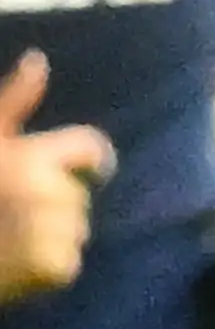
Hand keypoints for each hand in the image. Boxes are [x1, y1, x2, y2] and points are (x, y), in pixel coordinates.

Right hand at [0, 52, 114, 305]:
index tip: (87, 171)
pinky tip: (12, 268)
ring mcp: (51, 231)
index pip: (91, 148)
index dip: (90, 161)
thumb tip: (38, 58)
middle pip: (77, 194)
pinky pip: (67, 263)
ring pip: (75, 230)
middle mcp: (46, 191)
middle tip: (8, 217)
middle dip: (51, 204)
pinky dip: (46, 270)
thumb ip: (14, 101)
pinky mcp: (52, 268)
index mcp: (31, 158)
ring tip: (7, 241)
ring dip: (49, 237)